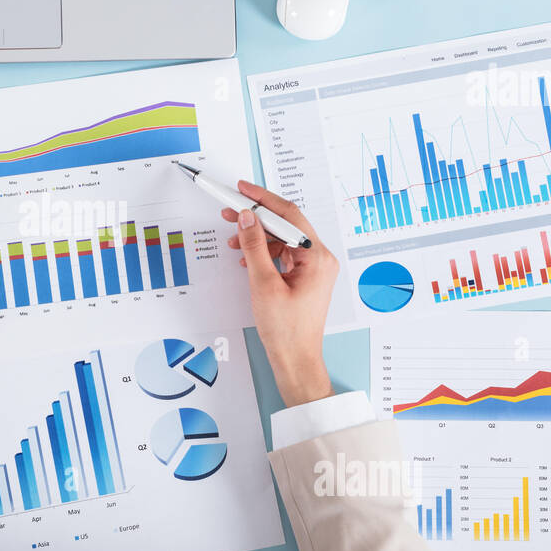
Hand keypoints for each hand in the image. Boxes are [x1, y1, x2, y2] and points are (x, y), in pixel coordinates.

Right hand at [222, 181, 337, 408]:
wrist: (295, 359)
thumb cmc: (286, 330)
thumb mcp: (263, 284)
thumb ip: (254, 247)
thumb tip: (248, 218)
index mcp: (316, 257)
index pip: (289, 215)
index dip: (262, 200)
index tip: (242, 190)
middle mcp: (319, 259)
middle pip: (285, 225)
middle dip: (256, 218)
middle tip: (231, 211)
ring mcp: (312, 269)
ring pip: (281, 240)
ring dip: (256, 237)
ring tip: (233, 241)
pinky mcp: (304, 278)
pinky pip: (282, 255)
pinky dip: (262, 253)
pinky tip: (246, 259)